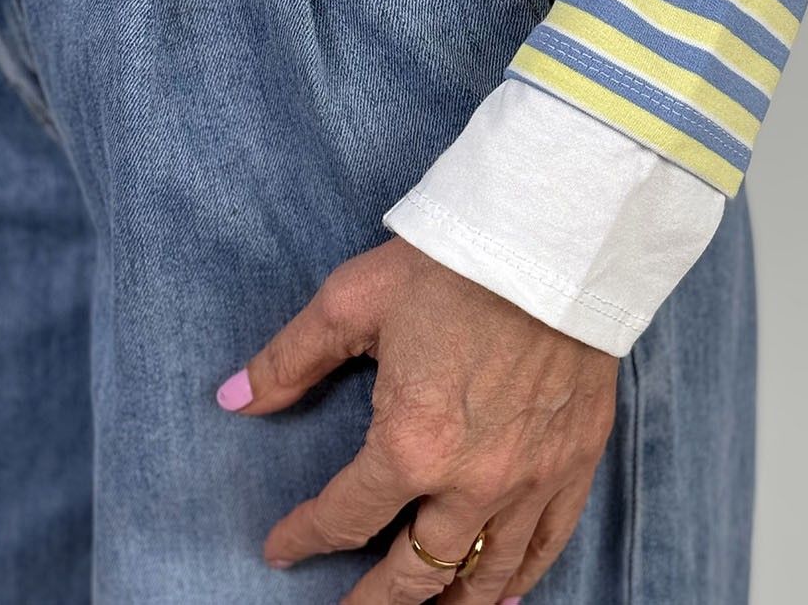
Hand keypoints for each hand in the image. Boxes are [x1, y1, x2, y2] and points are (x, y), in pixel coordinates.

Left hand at [216, 237, 618, 602]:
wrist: (552, 239)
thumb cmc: (450, 265)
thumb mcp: (352, 300)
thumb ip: (291, 359)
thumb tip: (232, 398)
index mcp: (410, 444)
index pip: (344, 517)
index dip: (304, 537)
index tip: (281, 546)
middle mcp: (471, 481)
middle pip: (414, 571)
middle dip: (373, 601)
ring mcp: (530, 478)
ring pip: (485, 575)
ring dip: (447, 604)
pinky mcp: (576, 460)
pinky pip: (547, 545)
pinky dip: (521, 579)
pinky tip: (503, 594)